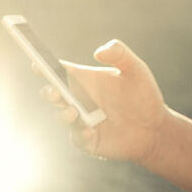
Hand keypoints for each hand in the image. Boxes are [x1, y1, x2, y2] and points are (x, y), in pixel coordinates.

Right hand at [42, 39, 168, 162]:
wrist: (155, 128)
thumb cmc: (144, 95)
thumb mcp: (136, 70)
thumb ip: (120, 54)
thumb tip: (98, 52)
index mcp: (84, 79)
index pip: (59, 70)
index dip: (44, 66)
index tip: (36, 63)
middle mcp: (78, 99)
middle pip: (53, 93)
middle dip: (48, 92)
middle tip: (54, 92)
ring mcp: (80, 120)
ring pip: (61, 116)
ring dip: (62, 114)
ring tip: (73, 112)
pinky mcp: (87, 140)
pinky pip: (77, 138)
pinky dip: (80, 134)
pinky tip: (90, 130)